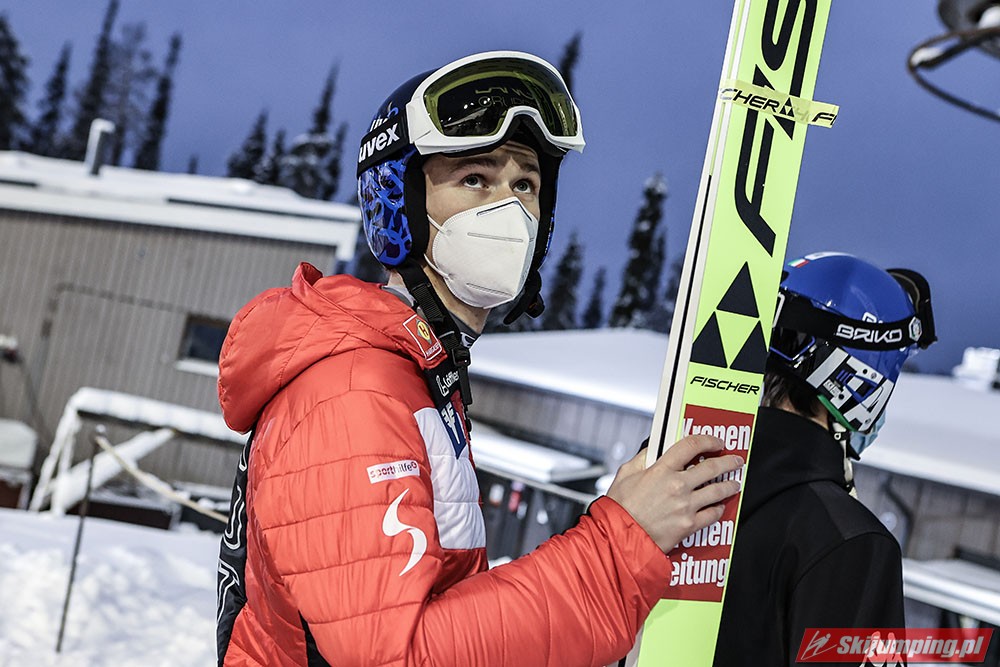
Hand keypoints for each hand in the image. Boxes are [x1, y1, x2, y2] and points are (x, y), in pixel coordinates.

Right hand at [605, 435, 742, 551]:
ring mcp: (686, 506)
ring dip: (730, 485)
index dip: (708, 440)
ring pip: (718, 491)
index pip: (691, 446)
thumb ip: (643, 458)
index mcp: (661, 469)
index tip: (716, 442)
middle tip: (735, 461)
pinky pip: (712, 514)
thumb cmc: (620, 507)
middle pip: (712, 467)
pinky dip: (718, 509)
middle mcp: (677, 485)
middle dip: (728, 462)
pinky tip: (718, 506)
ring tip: (734, 483)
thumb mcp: (625, 473)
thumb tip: (655, 449)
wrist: (620, 537)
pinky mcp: (689, 525)